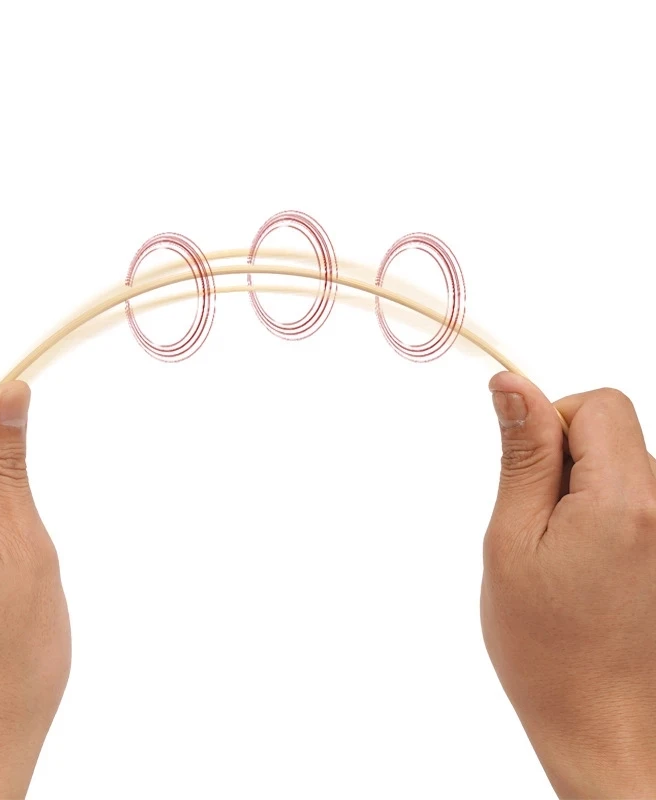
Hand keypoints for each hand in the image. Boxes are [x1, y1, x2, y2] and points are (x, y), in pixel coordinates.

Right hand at [482, 372, 655, 797]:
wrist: (605, 727)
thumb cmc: (547, 646)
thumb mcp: (512, 541)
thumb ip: (522, 456)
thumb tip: (512, 387)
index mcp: (626, 502)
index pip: (601, 405)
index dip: (553, 421)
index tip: (526, 471)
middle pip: (616, 431)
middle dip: (566, 456)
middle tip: (538, 521)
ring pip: (625, 465)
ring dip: (584, 489)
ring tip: (562, 553)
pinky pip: (637, 500)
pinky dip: (604, 514)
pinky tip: (588, 566)